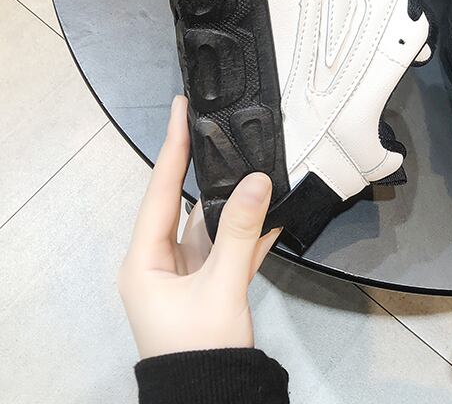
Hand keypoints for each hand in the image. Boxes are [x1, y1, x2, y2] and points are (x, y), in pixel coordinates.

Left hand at [118, 95, 279, 358]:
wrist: (215, 401)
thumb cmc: (201, 348)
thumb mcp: (221, 287)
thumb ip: (241, 232)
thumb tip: (258, 180)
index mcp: (145, 260)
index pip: (160, 191)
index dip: (172, 148)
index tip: (181, 109)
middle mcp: (161, 261)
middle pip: (186, 203)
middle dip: (206, 167)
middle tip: (219, 127)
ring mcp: (188, 273)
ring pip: (212, 224)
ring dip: (236, 200)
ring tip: (254, 161)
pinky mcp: (211, 284)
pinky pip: (231, 248)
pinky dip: (251, 232)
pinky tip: (275, 211)